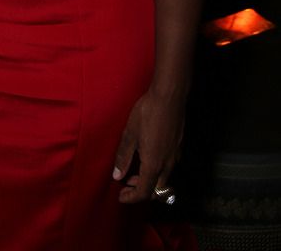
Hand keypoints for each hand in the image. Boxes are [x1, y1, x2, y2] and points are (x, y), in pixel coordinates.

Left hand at [112, 88, 183, 203]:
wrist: (169, 97)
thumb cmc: (147, 114)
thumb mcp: (130, 134)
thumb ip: (123, 157)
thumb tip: (117, 176)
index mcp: (153, 164)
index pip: (144, 192)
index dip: (131, 198)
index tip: (120, 196)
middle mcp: (167, 165)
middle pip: (156, 190)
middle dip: (140, 191)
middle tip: (126, 184)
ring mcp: (175, 157)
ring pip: (163, 180)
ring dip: (149, 181)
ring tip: (134, 172)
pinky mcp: (178, 148)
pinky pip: (168, 168)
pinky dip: (156, 171)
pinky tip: (147, 158)